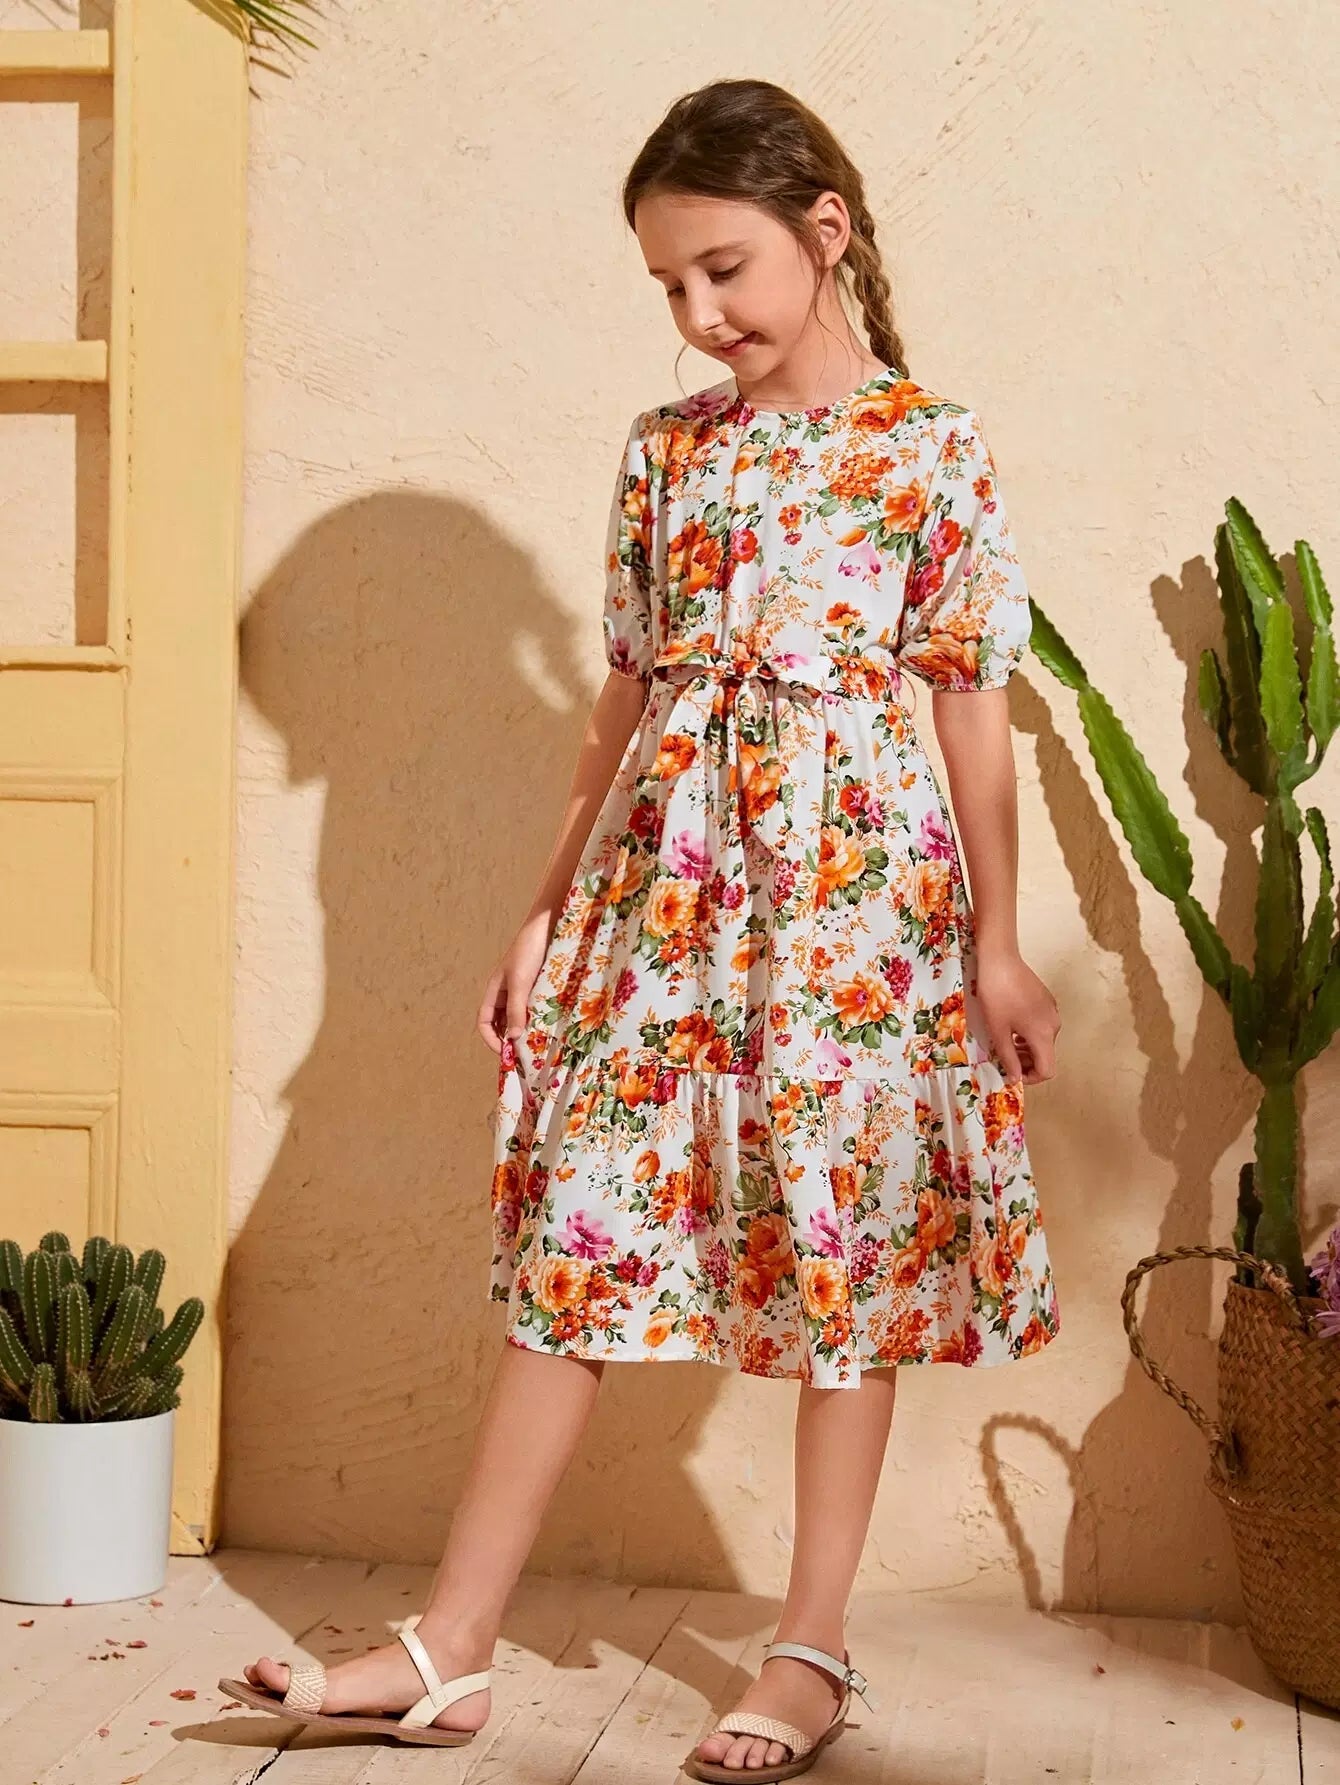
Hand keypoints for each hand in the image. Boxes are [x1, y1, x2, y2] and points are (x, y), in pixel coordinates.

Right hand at [476, 909, 553, 1054]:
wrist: (548, 927)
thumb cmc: (529, 950)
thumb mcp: (520, 982)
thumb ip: (515, 1009)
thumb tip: (512, 1038)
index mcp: (494, 992)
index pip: (485, 1022)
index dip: (491, 1039)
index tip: (506, 1053)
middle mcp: (507, 994)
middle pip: (501, 1024)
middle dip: (509, 1040)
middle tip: (524, 1056)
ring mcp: (524, 992)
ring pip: (519, 1019)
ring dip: (525, 1032)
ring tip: (537, 1045)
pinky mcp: (540, 989)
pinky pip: (535, 1011)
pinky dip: (538, 1022)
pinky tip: (548, 1029)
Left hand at [973, 948, 1059, 1085]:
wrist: (1000, 960)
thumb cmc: (996, 995)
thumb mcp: (998, 1030)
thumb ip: (1008, 1057)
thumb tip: (1015, 1078)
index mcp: (1044, 1035)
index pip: (1047, 1070)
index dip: (1030, 1078)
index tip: (1011, 1074)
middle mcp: (1054, 1024)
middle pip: (1046, 1055)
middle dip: (1026, 1063)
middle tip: (1003, 1060)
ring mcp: (1052, 1010)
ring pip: (1043, 1040)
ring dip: (1026, 1048)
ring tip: (1004, 1042)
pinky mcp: (1047, 1000)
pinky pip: (1042, 1025)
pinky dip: (1028, 1033)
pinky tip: (1010, 1025)